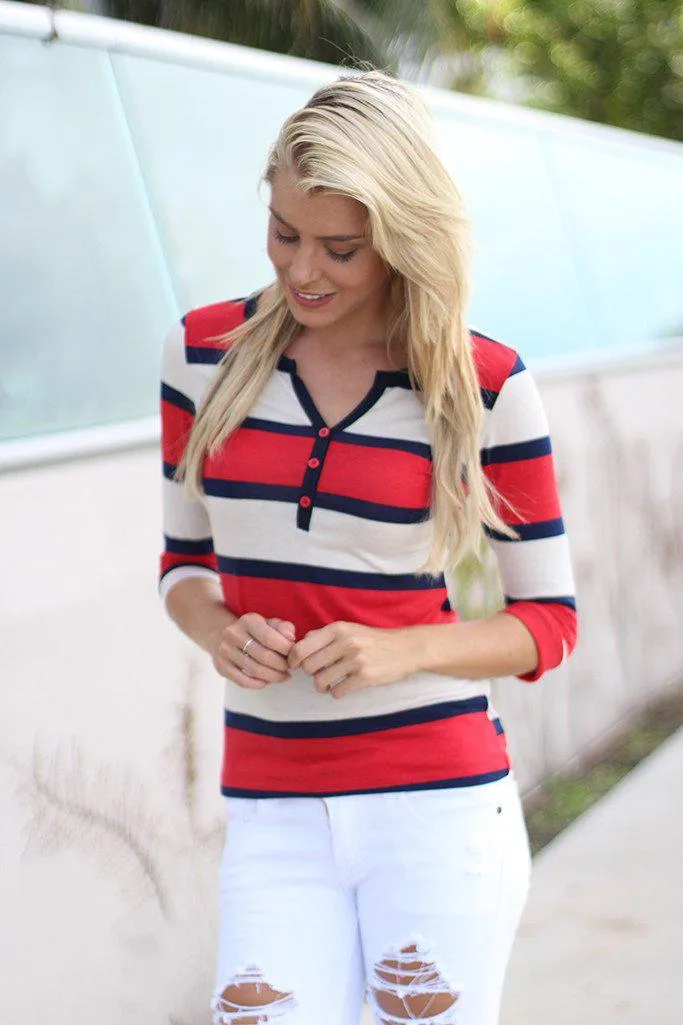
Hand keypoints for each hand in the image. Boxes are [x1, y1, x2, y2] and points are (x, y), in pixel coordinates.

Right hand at [210, 613, 295, 688]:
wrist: (225, 635)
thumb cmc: (255, 631)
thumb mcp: (271, 623)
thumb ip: (284, 628)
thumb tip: (291, 639)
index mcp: (248, 620)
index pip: (270, 638)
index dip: (286, 650)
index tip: (294, 655)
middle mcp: (233, 634)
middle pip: (264, 656)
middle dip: (281, 665)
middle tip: (289, 668)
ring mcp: (225, 650)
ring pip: (254, 670)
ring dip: (273, 676)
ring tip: (282, 676)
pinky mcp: (221, 666)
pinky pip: (242, 681)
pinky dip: (258, 684)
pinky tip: (267, 681)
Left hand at [287, 622, 415, 698]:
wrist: (406, 648)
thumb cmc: (373, 640)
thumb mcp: (349, 629)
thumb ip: (324, 635)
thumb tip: (301, 642)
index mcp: (338, 629)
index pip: (301, 647)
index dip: (293, 659)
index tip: (295, 666)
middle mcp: (345, 642)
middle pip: (308, 666)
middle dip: (311, 674)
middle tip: (319, 674)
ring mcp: (356, 660)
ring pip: (321, 681)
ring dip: (322, 687)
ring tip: (329, 684)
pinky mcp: (366, 677)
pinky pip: (338, 692)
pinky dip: (337, 693)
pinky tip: (343, 687)